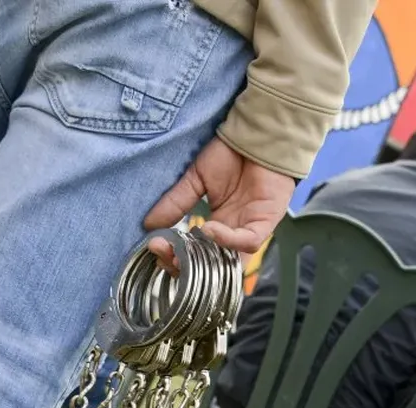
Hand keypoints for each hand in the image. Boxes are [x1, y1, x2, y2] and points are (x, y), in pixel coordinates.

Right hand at [144, 138, 294, 270]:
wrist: (255, 135)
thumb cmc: (231, 154)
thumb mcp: (196, 180)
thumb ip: (176, 202)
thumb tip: (149, 225)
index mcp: (218, 226)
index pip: (198, 254)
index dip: (178, 258)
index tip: (157, 249)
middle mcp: (234, 233)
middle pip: (213, 265)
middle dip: (187, 265)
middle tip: (165, 254)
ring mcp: (250, 229)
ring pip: (230, 259)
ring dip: (205, 257)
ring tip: (182, 247)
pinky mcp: (266, 222)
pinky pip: (249, 241)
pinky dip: (228, 240)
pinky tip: (208, 229)